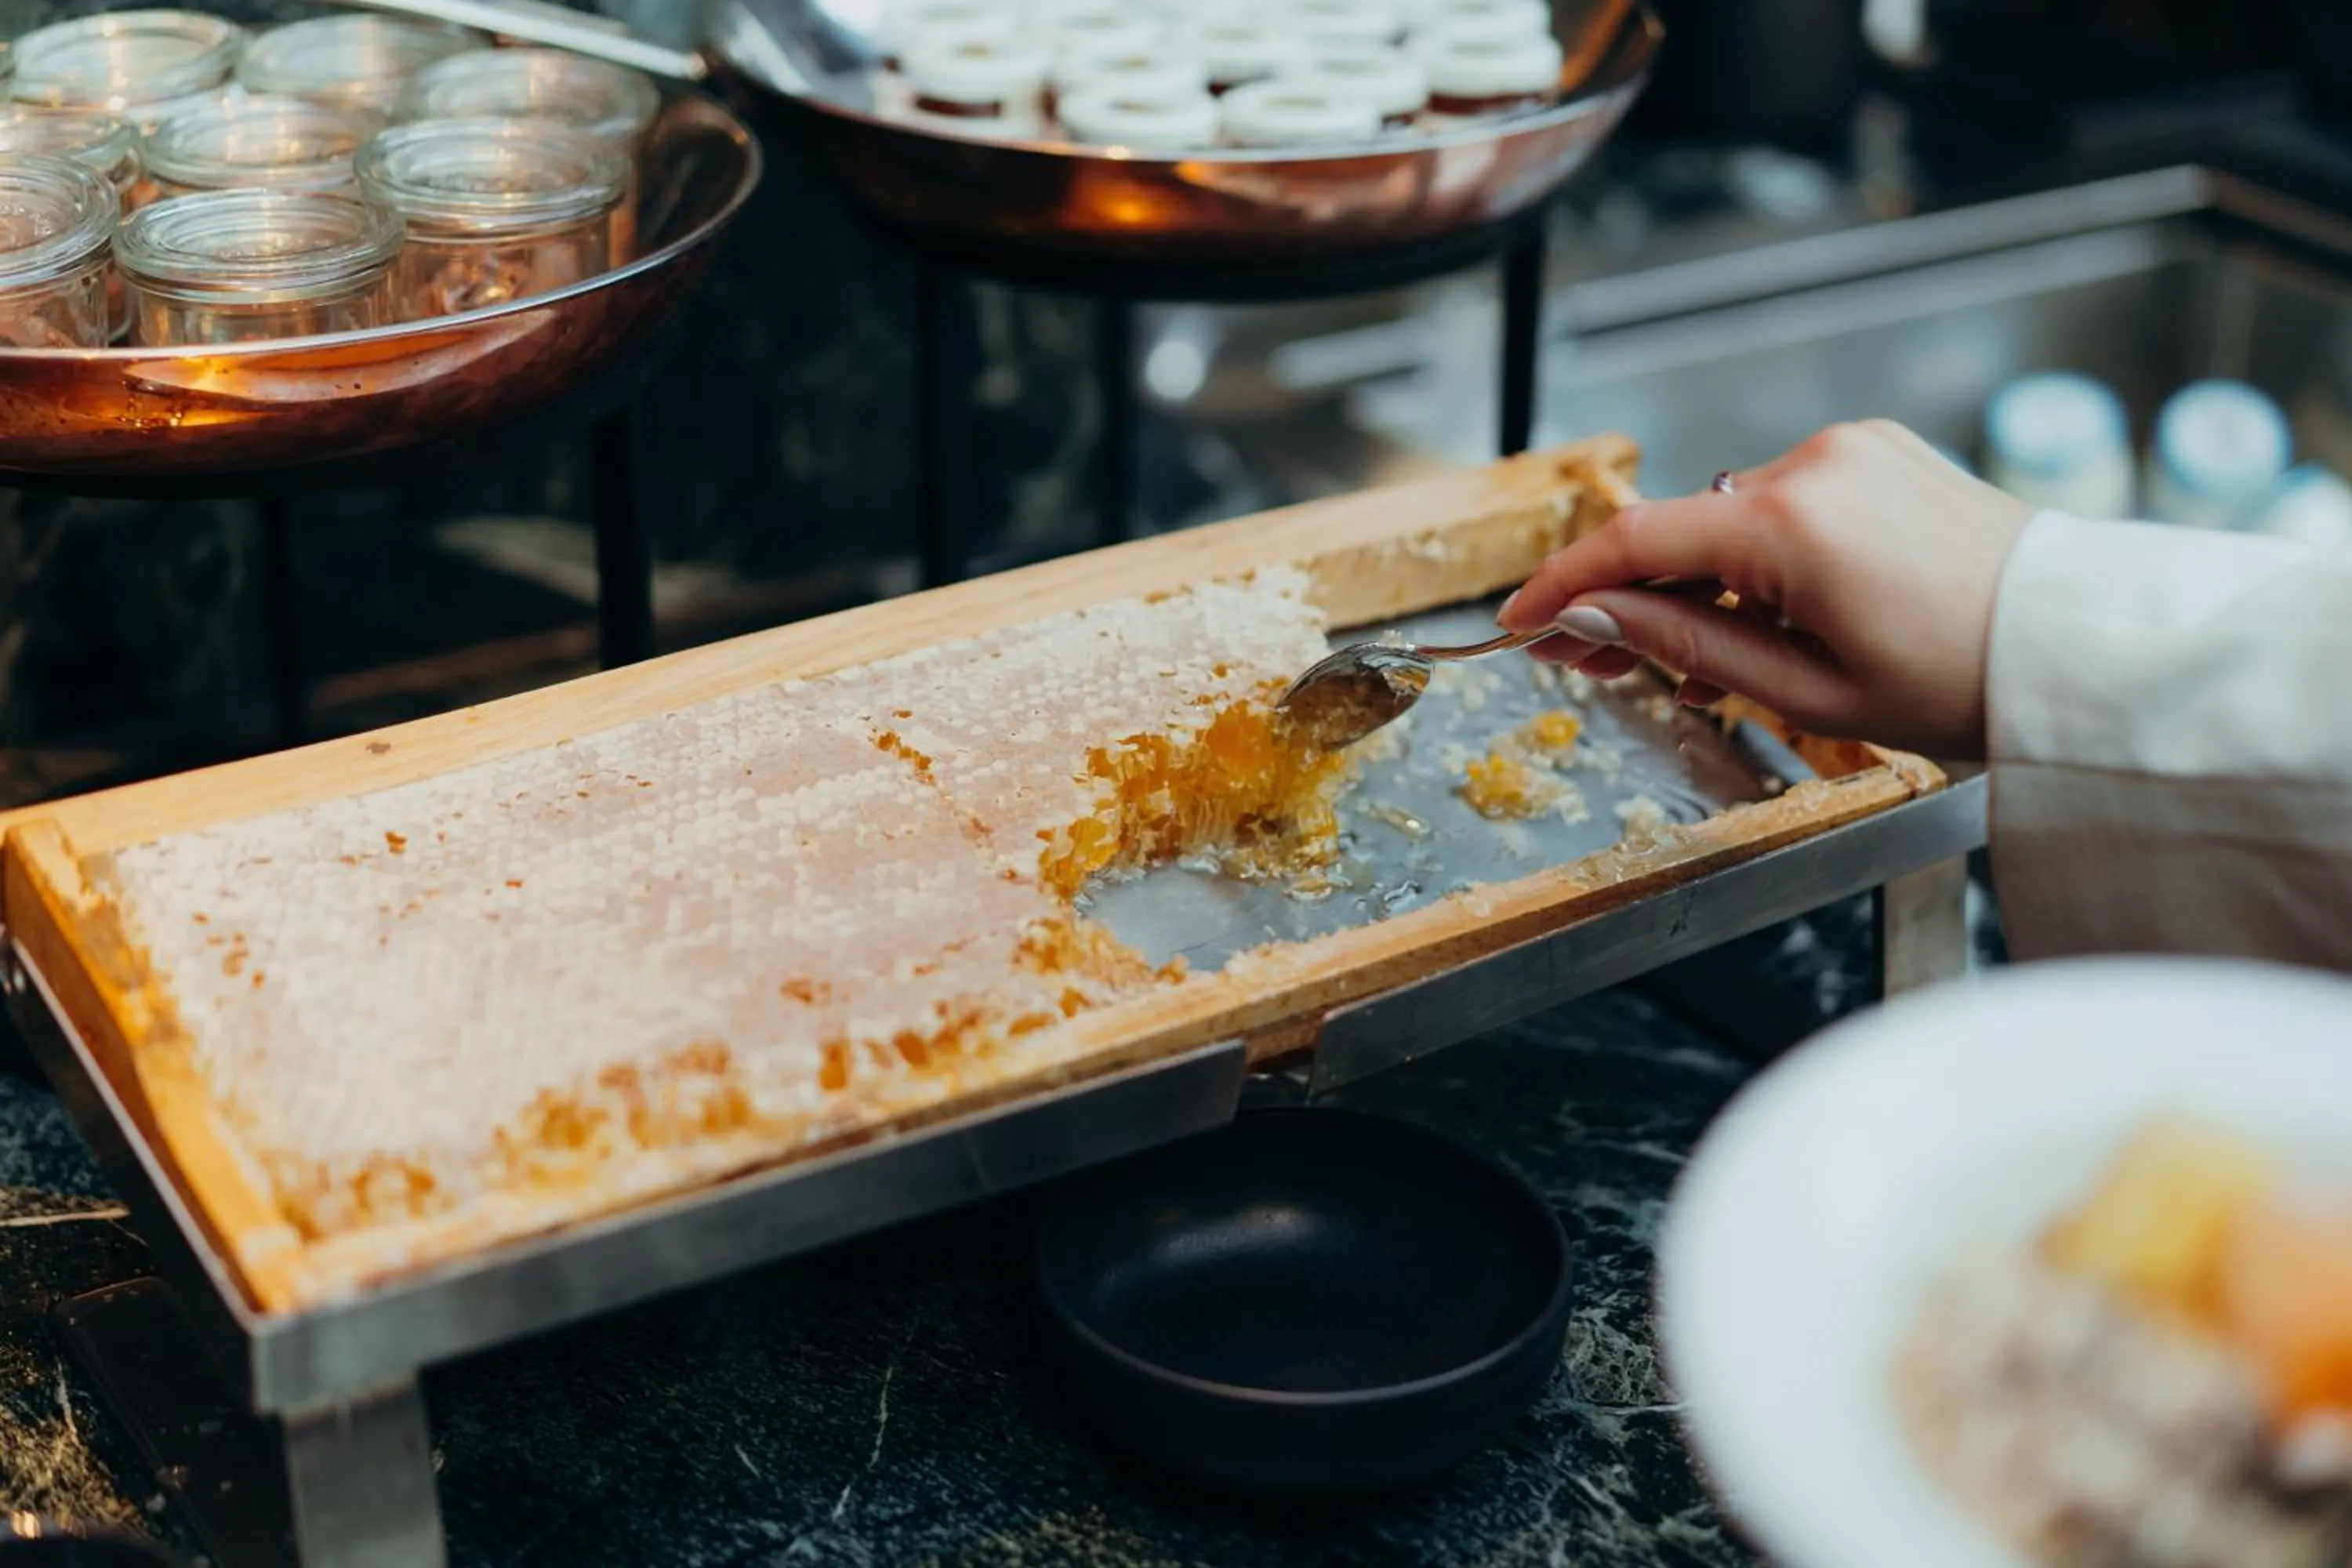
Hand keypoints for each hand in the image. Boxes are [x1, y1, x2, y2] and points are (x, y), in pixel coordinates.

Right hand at [1498, 420, 2035, 757]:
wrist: (2079, 650)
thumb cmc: (1960, 683)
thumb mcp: (1803, 690)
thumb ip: (1684, 640)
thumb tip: (1592, 612)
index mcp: (1791, 523)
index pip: (1635, 540)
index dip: (1564, 583)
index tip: (1520, 619)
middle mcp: (1816, 463)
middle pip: (1680, 528)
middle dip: (1628, 594)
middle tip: (1590, 660)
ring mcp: (1853, 450)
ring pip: (1731, 518)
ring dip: (1699, 581)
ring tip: (1691, 661)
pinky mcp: (1883, 453)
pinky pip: (1786, 503)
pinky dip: (1758, 556)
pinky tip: (1757, 616)